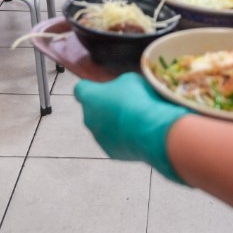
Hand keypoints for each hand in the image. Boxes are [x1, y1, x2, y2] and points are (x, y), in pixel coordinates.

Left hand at [74, 73, 190, 182]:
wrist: (151, 132)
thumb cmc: (138, 99)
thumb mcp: (129, 80)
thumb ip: (117, 84)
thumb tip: (118, 90)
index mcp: (89, 97)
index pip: (80, 89)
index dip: (91, 87)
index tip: (103, 87)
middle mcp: (88, 118)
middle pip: (93, 110)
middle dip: (105, 106)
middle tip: (125, 102)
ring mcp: (98, 138)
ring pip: (104, 127)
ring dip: (115, 123)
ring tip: (136, 119)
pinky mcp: (111, 153)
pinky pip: (115, 141)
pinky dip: (124, 137)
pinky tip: (139, 133)